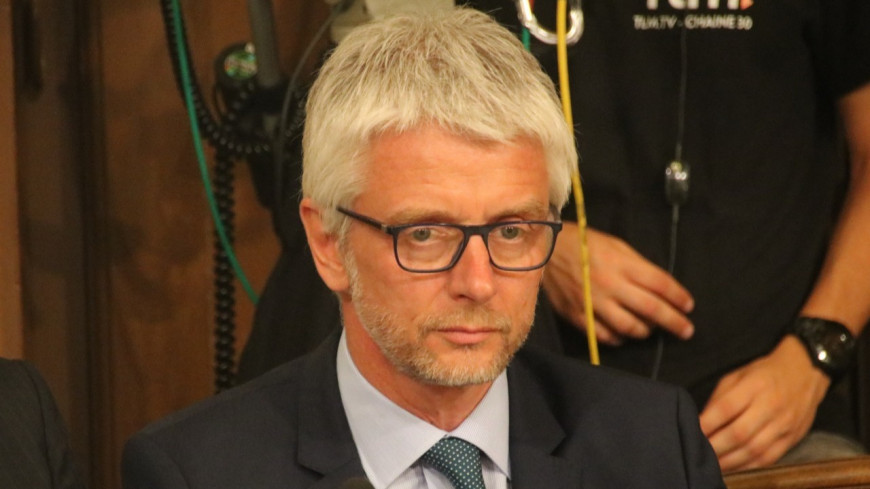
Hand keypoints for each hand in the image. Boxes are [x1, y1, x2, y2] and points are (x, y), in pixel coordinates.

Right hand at [542, 223, 693, 344]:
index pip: (661, 284)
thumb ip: (638, 266)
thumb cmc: (584, 244)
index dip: (679, 297)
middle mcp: (610, 284)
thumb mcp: (616, 245)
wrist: (546, 249)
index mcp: (622, 263)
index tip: (688, 306)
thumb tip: (660, 288)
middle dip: (674, 322)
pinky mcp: (578, 315)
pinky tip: (625, 333)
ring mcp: (593, 302)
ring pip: (630, 327)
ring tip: (652, 329)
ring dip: (646, 331)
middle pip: (651, 309)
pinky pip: (604, 335)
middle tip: (686, 330)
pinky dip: (619, 338)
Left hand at [699, 337, 829, 471]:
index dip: (708, 422)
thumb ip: (720, 396)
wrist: (806, 373)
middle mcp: (770, 407)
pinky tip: (734, 467)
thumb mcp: (739, 374)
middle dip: (716, 446)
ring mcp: (783, 425)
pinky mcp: (791, 439)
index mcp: (754, 386)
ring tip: (713, 464)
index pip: (726, 408)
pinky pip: (768, 458)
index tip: (694, 431)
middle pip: (739, 434)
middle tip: (700, 451)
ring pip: (753, 450)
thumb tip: (703, 420)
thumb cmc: (765, 373)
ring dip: (730, 460)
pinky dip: (749, 466)